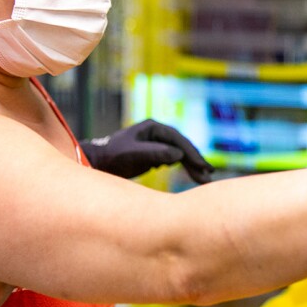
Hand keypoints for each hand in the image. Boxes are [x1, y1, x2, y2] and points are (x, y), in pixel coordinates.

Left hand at [82, 120, 215, 182]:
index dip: (192, 154)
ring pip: (180, 154)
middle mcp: (157, 133)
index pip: (179, 140)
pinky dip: (183, 168)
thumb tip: (179, 156)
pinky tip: (192, 175)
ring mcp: (156, 143)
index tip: (203, 166)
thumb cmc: (112, 157)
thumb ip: (155, 153)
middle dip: (195, 161)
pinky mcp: (154, 154)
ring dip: (192, 166)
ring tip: (204, 179)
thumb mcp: (133, 154)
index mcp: (153, 127)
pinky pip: (174, 160)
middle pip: (182, 146)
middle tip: (209, 175)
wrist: (97, 163)